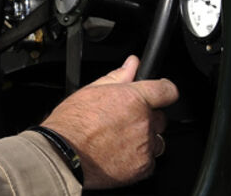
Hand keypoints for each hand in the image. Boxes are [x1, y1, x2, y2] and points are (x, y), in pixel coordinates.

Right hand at [39, 55, 177, 188]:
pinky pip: (150, 161)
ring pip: (156, 140)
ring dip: (144, 139)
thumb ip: (117, 77)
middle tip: (123, 121)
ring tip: (119, 140)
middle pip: (160, 117)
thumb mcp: (91, 91)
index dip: (163, 90)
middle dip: (146, 118)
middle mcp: (143, 121)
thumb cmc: (72, 123)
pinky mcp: (143, 166)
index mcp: (133, 98)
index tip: (160, 93)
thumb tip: (131, 64)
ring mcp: (145, 145)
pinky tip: (118, 153)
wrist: (63, 153)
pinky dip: (138, 158)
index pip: (167, 90)